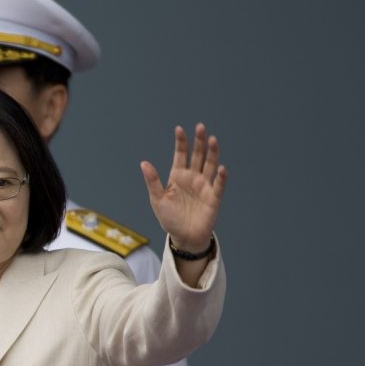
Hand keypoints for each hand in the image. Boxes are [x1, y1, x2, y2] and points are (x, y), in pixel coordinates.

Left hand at [140, 123, 227, 252]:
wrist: (184, 238)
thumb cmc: (170, 218)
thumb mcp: (157, 200)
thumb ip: (153, 181)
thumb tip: (143, 163)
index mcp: (178, 176)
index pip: (180, 155)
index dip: (181, 142)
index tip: (179, 129)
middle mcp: (192, 178)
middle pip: (197, 156)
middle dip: (199, 142)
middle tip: (200, 127)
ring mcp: (204, 186)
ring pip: (209, 165)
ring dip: (212, 153)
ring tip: (213, 140)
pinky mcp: (213, 198)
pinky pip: (218, 185)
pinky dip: (220, 177)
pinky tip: (221, 168)